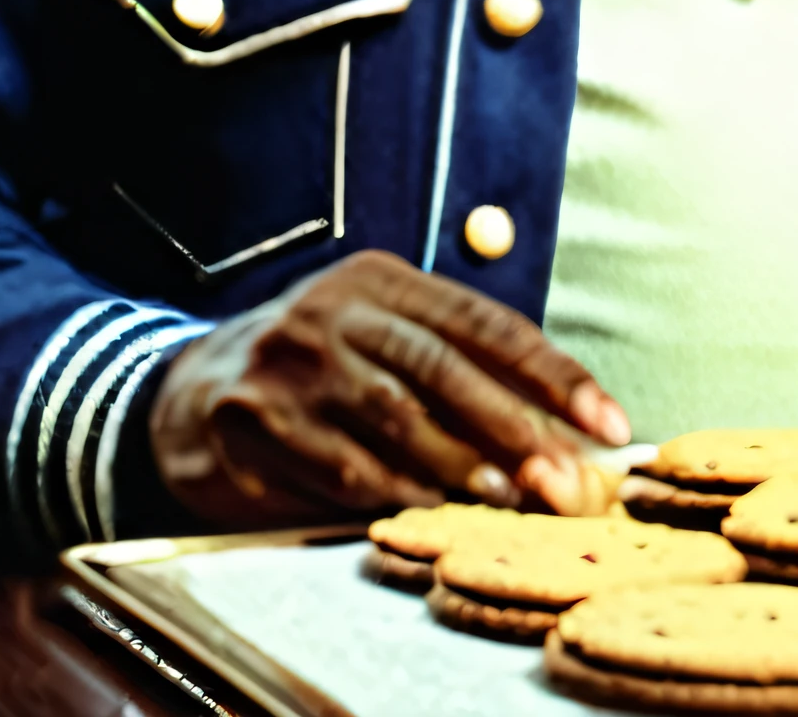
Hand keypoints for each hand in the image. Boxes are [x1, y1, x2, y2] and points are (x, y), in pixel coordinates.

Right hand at [149, 249, 630, 526]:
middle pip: (443, 372)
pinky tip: (431, 514)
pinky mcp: (251, 420)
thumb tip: (574, 436)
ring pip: (394, 423)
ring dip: (462, 469)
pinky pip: (340, 469)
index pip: (487, 324)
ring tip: (513, 501)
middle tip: (569, 482)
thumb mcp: (381, 343)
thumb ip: (463, 374)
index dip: (555, 375)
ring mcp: (287, 365)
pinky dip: (394, 496)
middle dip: (516, 431)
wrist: (187, 395)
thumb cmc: (318, 372)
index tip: (610, 424)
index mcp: (381, 283)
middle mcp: (334, 313)